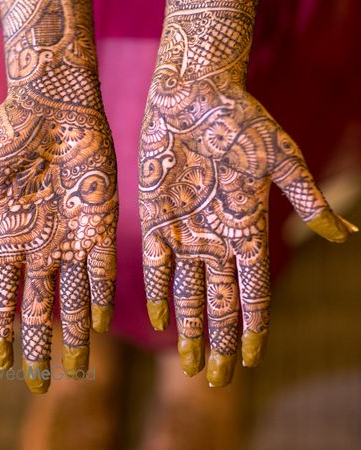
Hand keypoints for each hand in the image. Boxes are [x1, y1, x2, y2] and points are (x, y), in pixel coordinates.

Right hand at [0, 0, 117, 392]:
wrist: (53, 105)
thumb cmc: (11, 135)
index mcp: (11, 238)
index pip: (5, 297)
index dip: (2, 332)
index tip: (1, 364)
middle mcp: (43, 245)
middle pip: (40, 307)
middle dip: (40, 345)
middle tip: (42, 384)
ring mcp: (73, 236)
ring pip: (75, 297)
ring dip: (76, 333)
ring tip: (79, 367)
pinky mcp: (101, 222)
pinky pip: (103, 268)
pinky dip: (101, 296)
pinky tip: (99, 323)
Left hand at [139, 0, 356, 386]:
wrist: (194, 98)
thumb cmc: (241, 122)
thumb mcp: (281, 160)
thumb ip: (306, 198)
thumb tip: (342, 234)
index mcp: (249, 229)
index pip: (254, 292)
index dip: (253, 327)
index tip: (250, 360)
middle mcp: (216, 239)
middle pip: (222, 304)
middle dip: (220, 342)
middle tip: (217, 382)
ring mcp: (186, 232)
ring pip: (190, 294)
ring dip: (192, 330)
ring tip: (192, 366)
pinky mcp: (156, 220)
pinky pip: (156, 266)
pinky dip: (159, 294)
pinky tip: (162, 323)